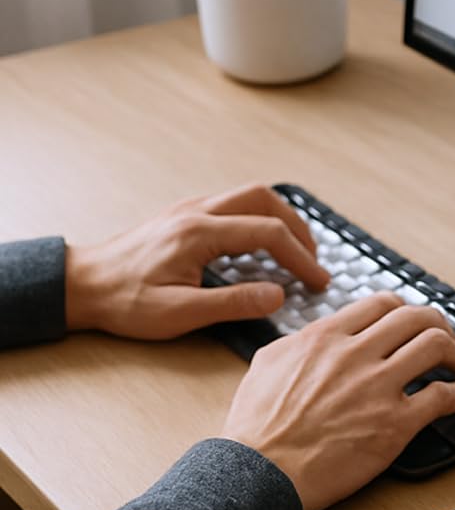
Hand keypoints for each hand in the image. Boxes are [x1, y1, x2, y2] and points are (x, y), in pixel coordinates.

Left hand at [65, 183, 329, 339]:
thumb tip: (278, 295)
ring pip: (249, 196)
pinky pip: (233, 205)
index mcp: (198, 233)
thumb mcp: (180, 313)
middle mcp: (196, 212)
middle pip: (264, 198)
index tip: (318, 282)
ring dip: (279, 218)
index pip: (268, 233)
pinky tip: (261, 246)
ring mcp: (189, 210)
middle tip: (313, 259)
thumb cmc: (124, 302)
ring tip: (295, 250)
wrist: (80, 285)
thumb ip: (233, 303)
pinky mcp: (184, 216)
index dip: (301, 258)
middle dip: (297, 227)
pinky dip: (258, 219)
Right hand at [221, 294, 454, 509]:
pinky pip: (442, 396)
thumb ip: (299, 343)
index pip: (382, 304)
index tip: (416, 323)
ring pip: (437, 347)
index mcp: (325, 337)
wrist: (258, 473)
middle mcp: (355, 354)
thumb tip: (315, 335)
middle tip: (451, 341)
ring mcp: (377, 387)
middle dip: (442, 326)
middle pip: (418, 318)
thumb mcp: (268, 365)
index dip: (407, 311)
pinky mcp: (394, 423)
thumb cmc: (256, 428)